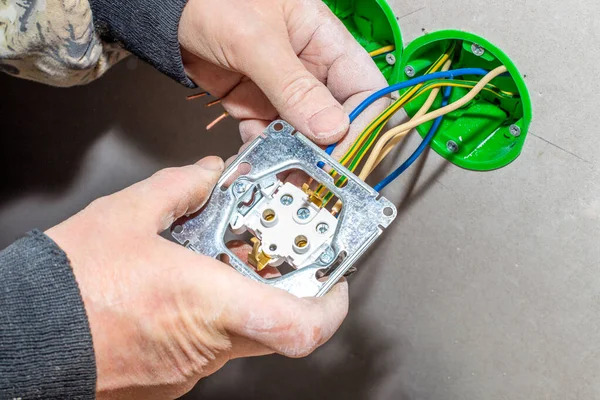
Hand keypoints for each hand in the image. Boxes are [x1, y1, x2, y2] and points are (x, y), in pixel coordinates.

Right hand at [46, 156, 347, 399]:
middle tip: (277, 257)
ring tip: (222, 263)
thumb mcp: (127, 215)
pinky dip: (210, 315)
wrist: (26, 338)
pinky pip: (209, 345)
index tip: (336, 279)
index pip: (301, 326)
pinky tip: (186, 288)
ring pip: (242, 334)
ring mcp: (190, 367)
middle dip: (284, 288)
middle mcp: (207, 344)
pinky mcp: (171, 376)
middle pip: (277, 324)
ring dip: (242, 297)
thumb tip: (206, 177)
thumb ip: (179, 188)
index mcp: (208, 303)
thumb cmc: (70, 288)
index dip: (332, 304)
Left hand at [178, 0, 388, 154]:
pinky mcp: (256, 105)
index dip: (362, 122)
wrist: (165, 13)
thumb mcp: (256, 41)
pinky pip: (270, 136)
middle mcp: (310, 69)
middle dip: (327, 148)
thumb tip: (332, 127)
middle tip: (314, 172)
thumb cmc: (212, 0)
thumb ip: (293, 86)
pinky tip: (254, 155)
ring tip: (281, 171)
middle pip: (336, 118)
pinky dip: (264, 150)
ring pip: (303, 133)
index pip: (363, 88)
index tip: (346, 152)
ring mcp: (282, 90)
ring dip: (294, 155)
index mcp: (325, 41)